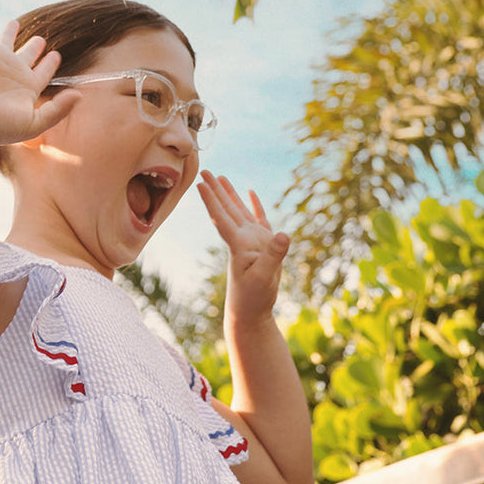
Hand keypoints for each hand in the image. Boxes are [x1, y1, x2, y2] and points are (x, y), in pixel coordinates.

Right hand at [0, 10, 80, 152]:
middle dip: (35, 47)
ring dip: (11, 31)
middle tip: (42, 39)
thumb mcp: (33, 122)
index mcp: (27, 87)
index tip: (57, 55)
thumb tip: (80, 95)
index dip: (51, 63)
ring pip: (7, 40)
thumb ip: (58, 110)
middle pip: (27, 55)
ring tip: (14, 22)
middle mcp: (13, 72)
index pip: (43, 72)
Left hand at [197, 171, 289, 329]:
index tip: (201, 184)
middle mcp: (242, 240)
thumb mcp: (265, 277)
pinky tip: (250, 192)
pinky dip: (255, 205)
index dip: (212, 201)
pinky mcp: (261, 246)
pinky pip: (258, 219)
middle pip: (226, 210)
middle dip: (216, 190)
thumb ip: (273, 256)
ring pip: (239, 211)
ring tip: (220, 176)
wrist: (251, 313)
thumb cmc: (254, 298)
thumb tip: (282, 234)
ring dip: (230, 194)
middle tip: (204, 170)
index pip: (222, 219)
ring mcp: (251, 242)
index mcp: (239, 245)